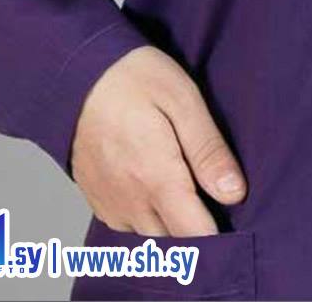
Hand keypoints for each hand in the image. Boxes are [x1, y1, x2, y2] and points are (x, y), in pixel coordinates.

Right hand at [71, 46, 246, 235]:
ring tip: (184, 181)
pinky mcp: (95, 197)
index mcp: (156, 178)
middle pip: (173, 239)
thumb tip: (234, 193)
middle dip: (195, 224)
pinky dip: (145, 213)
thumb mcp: (184, 101)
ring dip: (169, 220)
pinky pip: (126, 223)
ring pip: (149, 234)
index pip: (194, 234)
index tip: (231, 210)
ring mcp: (108, 202)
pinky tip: (155, 181)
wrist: (77, 71)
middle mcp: (129, 200)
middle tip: (209, 187)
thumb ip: (208, 151)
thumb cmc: (134, 78)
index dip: (219, 229)